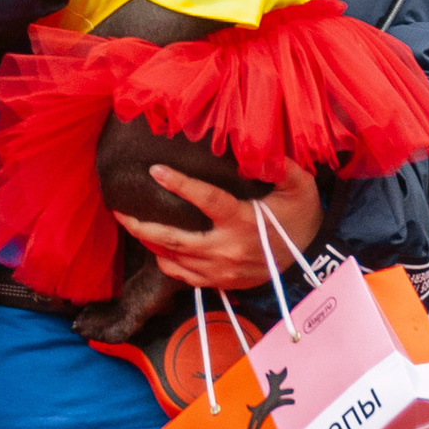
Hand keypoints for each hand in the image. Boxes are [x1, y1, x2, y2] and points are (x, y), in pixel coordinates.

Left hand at [119, 163, 322, 289]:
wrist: (310, 258)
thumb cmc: (300, 217)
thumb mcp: (300, 187)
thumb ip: (282, 166)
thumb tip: (262, 146)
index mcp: (242, 221)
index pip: (206, 200)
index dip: (179, 185)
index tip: (155, 170)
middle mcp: (226, 248)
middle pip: (172, 239)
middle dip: (140, 225)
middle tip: (118, 210)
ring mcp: (220, 270)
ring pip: (171, 259)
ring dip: (147, 242)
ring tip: (129, 225)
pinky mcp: (219, 283)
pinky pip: (182, 276)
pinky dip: (164, 261)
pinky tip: (154, 246)